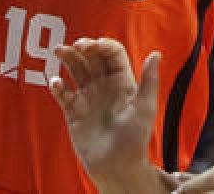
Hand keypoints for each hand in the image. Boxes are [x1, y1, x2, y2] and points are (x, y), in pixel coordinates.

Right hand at [49, 38, 161, 184]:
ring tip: (59, 51)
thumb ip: (149, 81)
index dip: (103, 45)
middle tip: (77, 46)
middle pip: (92, 58)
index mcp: (123, 82)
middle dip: (84, 48)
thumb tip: (156, 53)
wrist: (116, 168)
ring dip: (68, 58)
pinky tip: (57, 83)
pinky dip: (57, 85)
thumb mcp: (145, 109)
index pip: (112, 54)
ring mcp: (88, 97)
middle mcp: (104, 86)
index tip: (94, 45)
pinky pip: (63, 93)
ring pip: (76, 70)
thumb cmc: (135, 140)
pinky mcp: (74, 111)